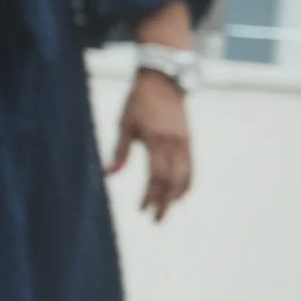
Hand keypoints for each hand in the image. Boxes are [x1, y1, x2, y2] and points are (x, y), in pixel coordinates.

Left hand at [107, 70, 193, 220]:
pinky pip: (191, 167)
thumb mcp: (124, 124)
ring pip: (185, 177)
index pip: (156, 176)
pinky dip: (186, 183)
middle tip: (156, 220)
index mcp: (156, 140)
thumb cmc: (139, 101)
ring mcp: (184, 142)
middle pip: (173, 181)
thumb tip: (109, 175)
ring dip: (176, 197)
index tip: (142, 209)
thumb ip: (119, 151)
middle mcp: (174, 143)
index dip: (150, 196)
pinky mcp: (189, 140)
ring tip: (166, 210)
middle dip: (165, 203)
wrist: (164, 80)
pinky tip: (178, 194)